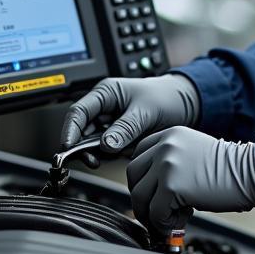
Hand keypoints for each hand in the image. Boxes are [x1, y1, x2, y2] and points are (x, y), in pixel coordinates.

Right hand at [59, 74, 200, 165]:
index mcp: (105, 93)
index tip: (69, 145)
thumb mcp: (145, 111)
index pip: (78, 112)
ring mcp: (110, 125)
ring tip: (114, 155)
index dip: (70, 129)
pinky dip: (110, 156)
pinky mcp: (118, 138)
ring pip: (92, 144)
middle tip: (93, 159)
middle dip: (84, 147)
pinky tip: (122, 154)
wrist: (185, 105)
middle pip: (81, 131)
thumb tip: (106, 144)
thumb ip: (125, 128)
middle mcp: (104, 109)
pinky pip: (107, 151)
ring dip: (98, 153)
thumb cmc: (165, 97)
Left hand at [126, 127, 254, 233]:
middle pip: (133, 177)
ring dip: (151, 216)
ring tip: (170, 221)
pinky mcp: (171, 185)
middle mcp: (164, 146)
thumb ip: (170, 166)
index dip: (142, 181)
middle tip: (155, 214)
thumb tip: (152, 194)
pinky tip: (180, 223)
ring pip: (140, 197)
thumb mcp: (193, 155)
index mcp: (169, 136)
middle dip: (141, 200)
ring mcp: (166, 164)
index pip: (138, 158)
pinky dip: (164, 224)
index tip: (149, 196)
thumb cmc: (229, 170)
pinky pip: (155, 212)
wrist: (251, 172)